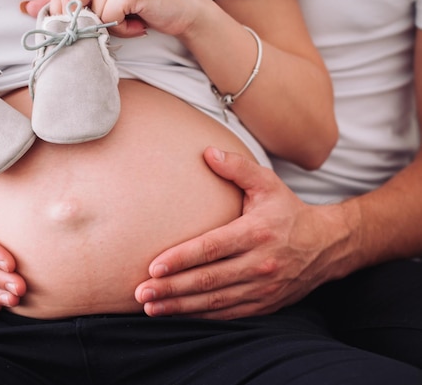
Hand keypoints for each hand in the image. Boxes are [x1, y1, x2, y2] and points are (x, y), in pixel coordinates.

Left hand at [49, 0, 207, 37]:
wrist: (180, 11)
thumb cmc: (140, 7)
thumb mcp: (100, 2)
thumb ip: (66, 3)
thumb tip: (27, 7)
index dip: (64, 10)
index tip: (79, 22)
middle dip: (86, 19)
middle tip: (111, 21)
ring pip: (91, 12)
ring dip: (109, 25)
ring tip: (129, 19)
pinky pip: (107, 18)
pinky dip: (121, 28)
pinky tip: (137, 22)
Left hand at [135, 147, 347, 318]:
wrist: (327, 245)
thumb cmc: (288, 211)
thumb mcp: (268, 183)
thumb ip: (238, 168)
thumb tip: (206, 152)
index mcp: (256, 232)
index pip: (212, 248)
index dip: (181, 259)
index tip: (153, 267)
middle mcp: (260, 263)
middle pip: (208, 280)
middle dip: (172, 288)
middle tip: (141, 292)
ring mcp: (263, 288)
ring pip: (215, 302)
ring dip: (180, 306)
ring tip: (150, 307)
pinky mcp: (264, 304)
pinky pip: (227, 314)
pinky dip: (200, 316)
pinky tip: (176, 314)